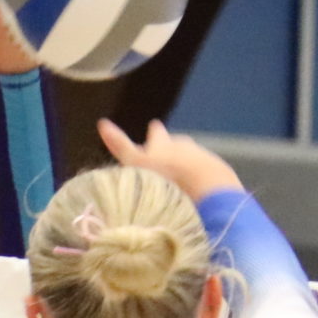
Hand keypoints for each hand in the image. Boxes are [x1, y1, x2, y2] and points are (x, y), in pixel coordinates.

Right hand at [98, 118, 242, 202]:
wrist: (205, 189)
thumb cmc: (165, 176)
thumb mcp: (135, 163)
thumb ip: (119, 145)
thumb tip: (102, 123)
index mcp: (163, 143)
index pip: (156, 133)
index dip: (153, 132)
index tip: (153, 125)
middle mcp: (183, 146)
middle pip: (176, 143)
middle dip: (170, 149)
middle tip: (165, 155)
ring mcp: (202, 159)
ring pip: (190, 159)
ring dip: (184, 166)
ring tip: (178, 180)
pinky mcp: (216, 176)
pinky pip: (204, 176)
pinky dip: (197, 181)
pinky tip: (193, 194)